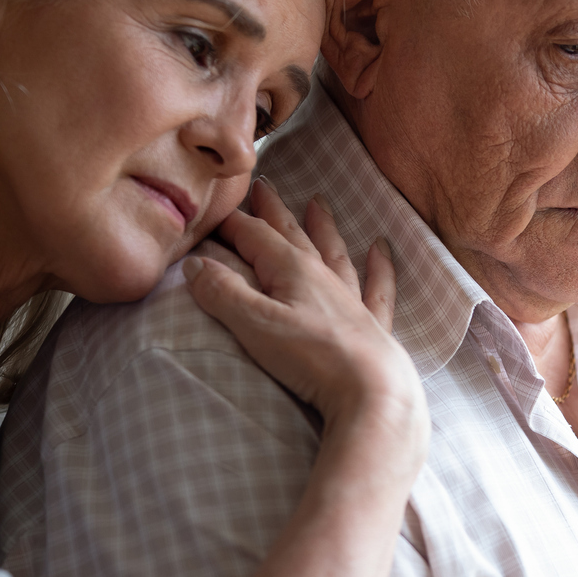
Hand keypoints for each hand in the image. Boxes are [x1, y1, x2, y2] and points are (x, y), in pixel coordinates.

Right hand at [183, 177, 426, 451]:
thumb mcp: (255, 325)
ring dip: (323, 227)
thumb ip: (223, 293)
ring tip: (318, 202)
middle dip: (275, 211)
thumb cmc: (312, 357)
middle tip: (264, 186)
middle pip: (294, 235)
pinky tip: (382, 249)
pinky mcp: (371, 325)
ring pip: (334, 253)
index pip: (256, 236)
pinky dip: (379, 267)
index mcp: (293, 270)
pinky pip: (377, 287)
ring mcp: (350, 299)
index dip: (233, 223)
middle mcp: (323, 277)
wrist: (372, 390)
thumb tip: (196, 263)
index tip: (214, 211)